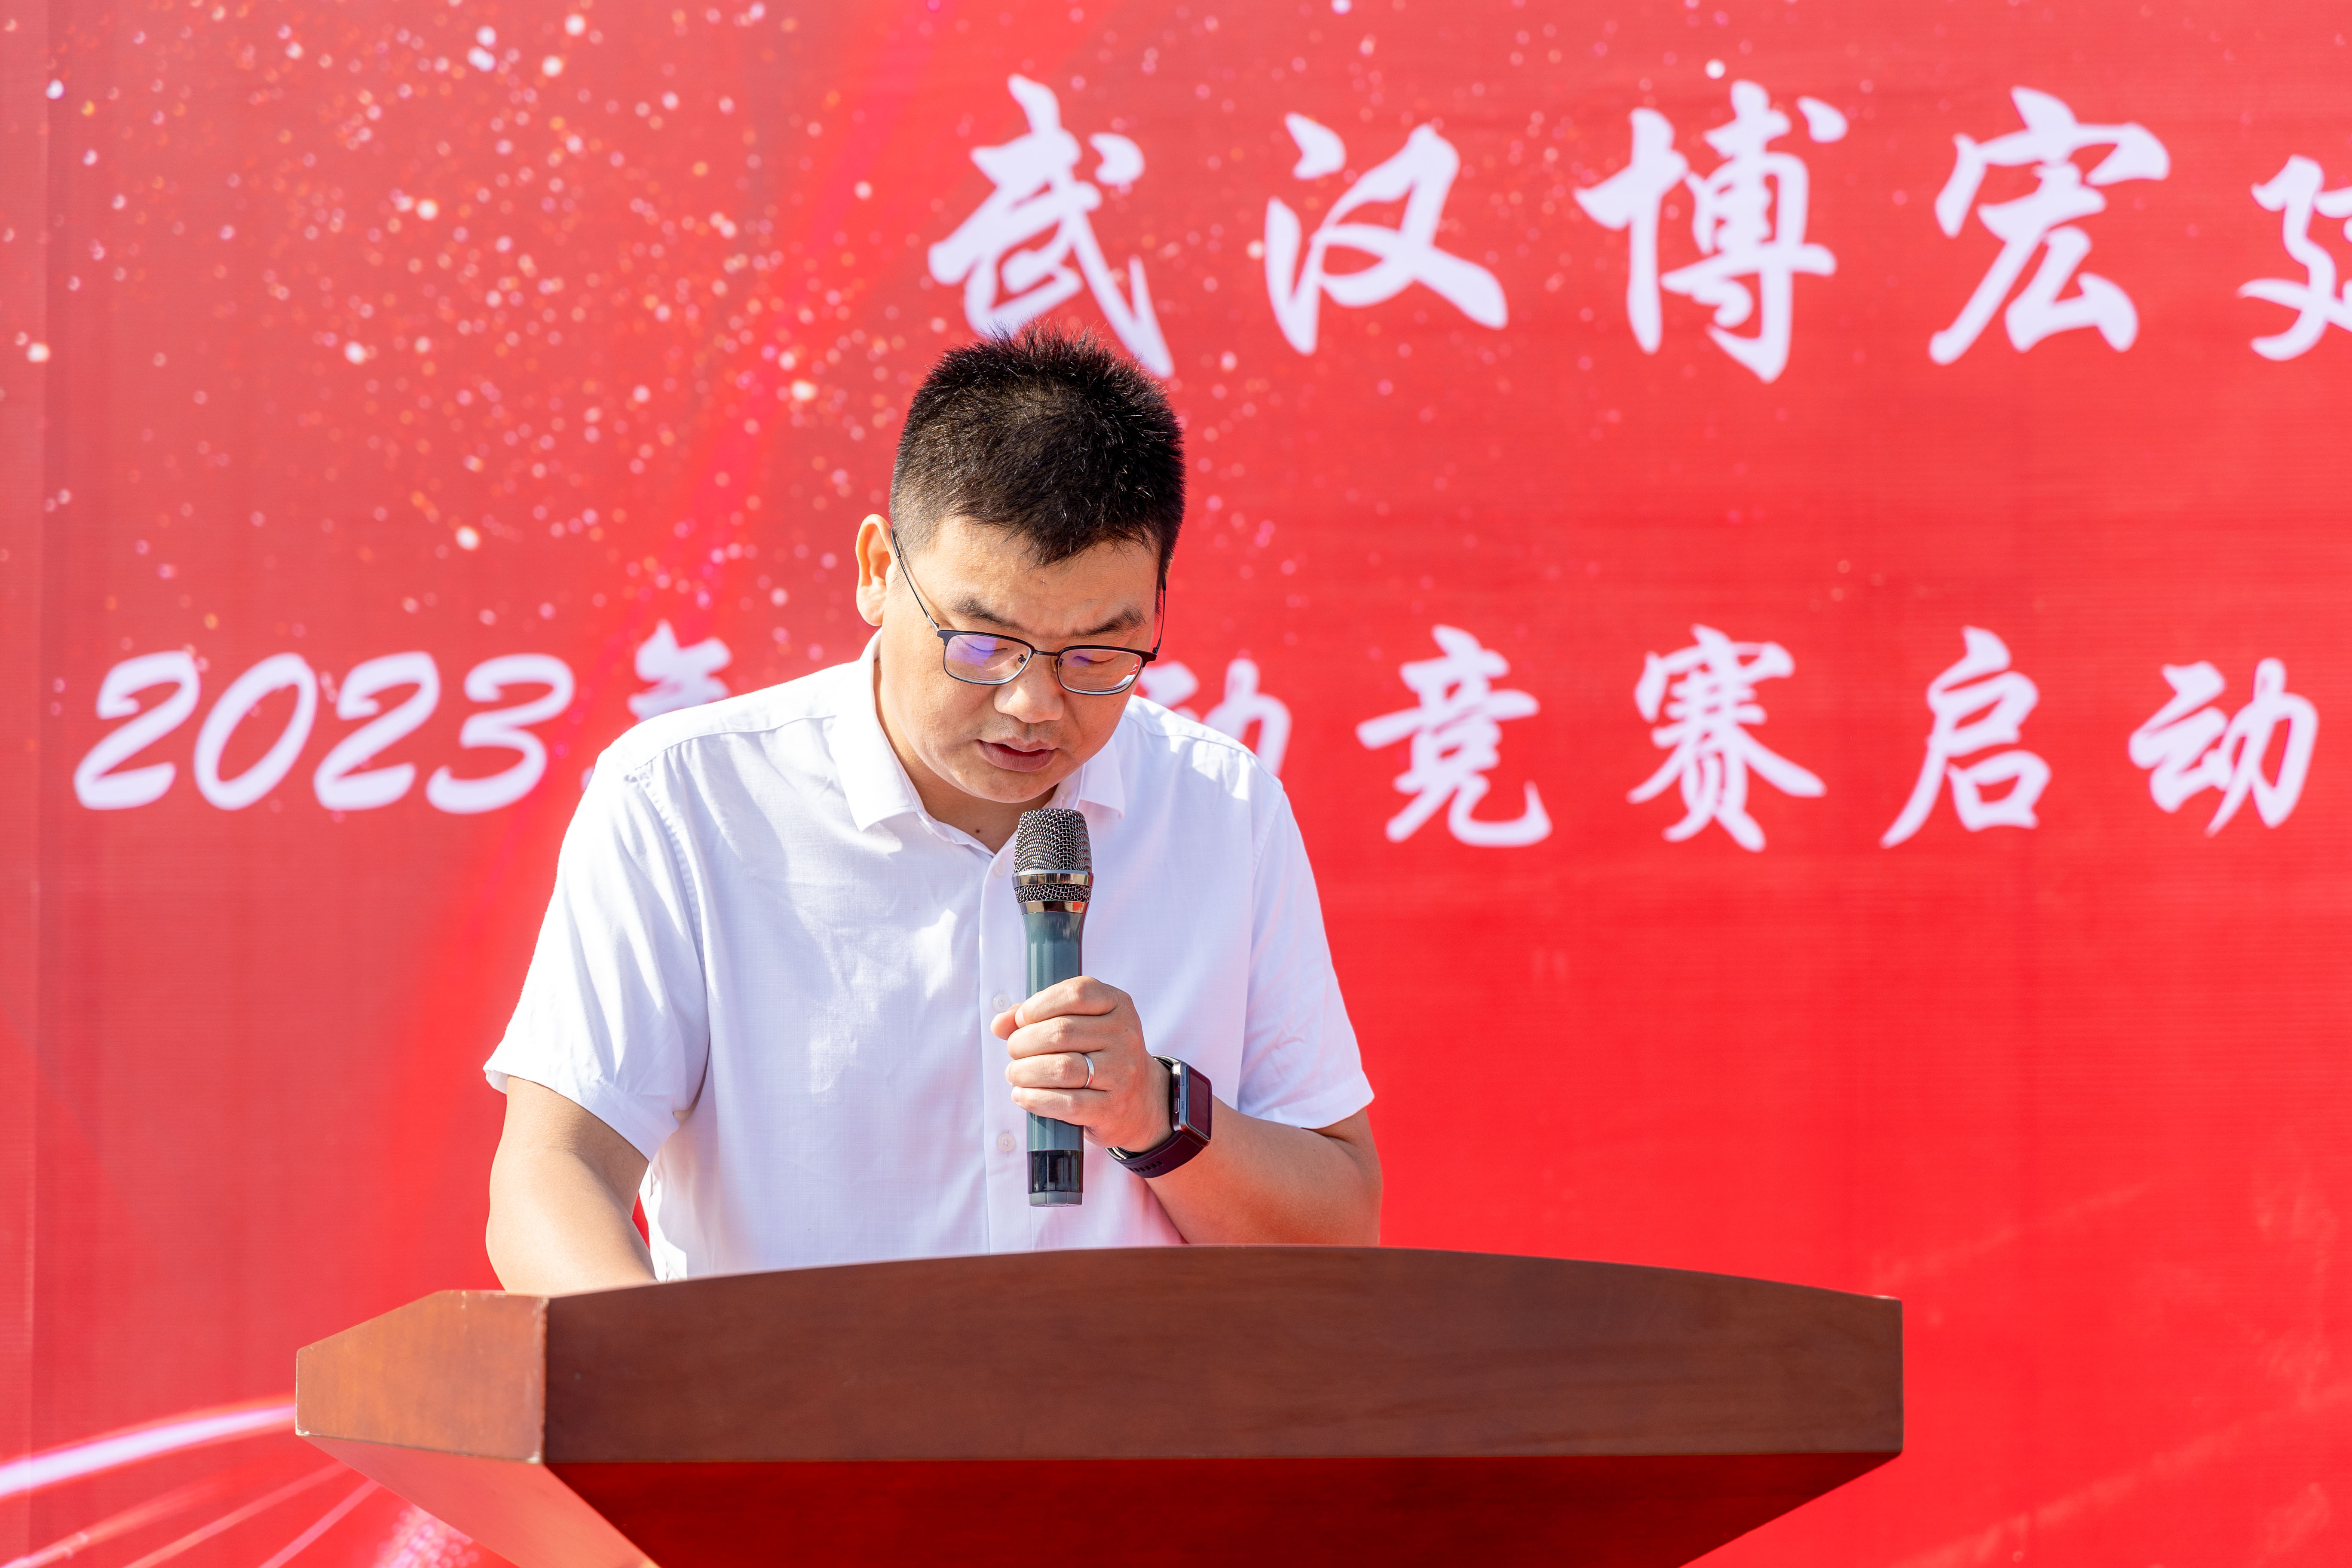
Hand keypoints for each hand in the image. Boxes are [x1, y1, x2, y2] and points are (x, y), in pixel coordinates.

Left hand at [992, 977, 1170, 1152]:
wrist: (1139, 1100)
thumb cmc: (1097, 1054)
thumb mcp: (1080, 1024)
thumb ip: (1038, 1016)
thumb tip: (999, 1024)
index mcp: (1118, 1004)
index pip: (1075, 994)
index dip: (1038, 1005)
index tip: (1021, 1020)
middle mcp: (1124, 1035)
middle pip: (1061, 1031)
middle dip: (1023, 1042)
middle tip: (1014, 1051)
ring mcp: (1121, 1072)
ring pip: (1061, 1068)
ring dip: (1025, 1071)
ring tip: (1014, 1073)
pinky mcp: (1111, 1107)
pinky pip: (1067, 1103)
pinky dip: (1035, 1099)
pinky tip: (1023, 1095)